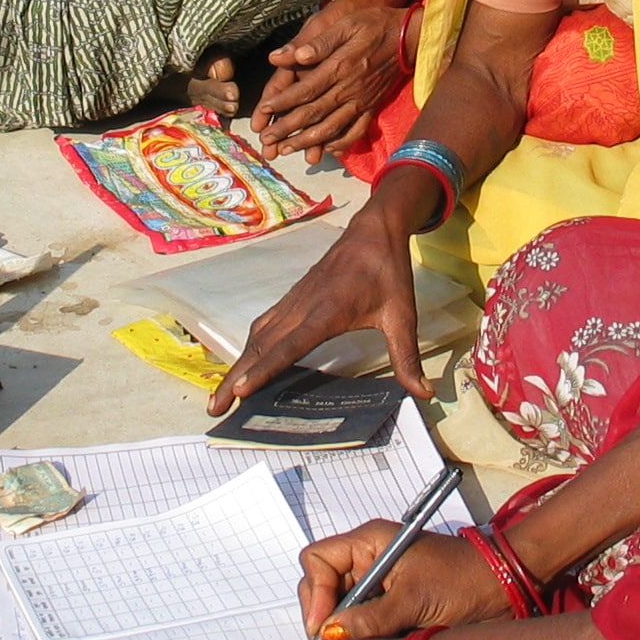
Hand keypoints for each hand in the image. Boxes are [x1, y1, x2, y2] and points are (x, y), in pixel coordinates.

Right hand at [207, 201, 428, 412]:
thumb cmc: (387, 272)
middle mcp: (302, 307)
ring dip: (237, 364)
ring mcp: (293, 301)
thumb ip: (407, 356)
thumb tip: (423, 393)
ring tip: (222, 395)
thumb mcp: (402, 314)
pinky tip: (244, 363)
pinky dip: (249, 347)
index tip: (241, 389)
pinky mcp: (293, 299)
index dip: (264, 368)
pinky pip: (264, 325)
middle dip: (236, 377)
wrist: (372, 230)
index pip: (290, 346)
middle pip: (261, 346)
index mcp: (327, 311)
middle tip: (215, 408)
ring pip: (257, 336)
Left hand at [251, 0, 410, 161]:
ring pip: (330, 128)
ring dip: (307, 141)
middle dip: (287, 129)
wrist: (410, 37)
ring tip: (287, 150)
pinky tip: (327, 151)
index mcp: (339, 67)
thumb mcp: (345, 24)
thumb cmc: (374, 25)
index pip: (303, 90)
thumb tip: (287, 55)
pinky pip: (355, 131)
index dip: (281, 102)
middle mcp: (349, 90)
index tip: (262, 111)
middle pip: (312, 114)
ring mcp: (362, 101)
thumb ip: (317, 43)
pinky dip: (340, 144)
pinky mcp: (372, 107)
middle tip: (266, 141)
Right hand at [299, 522, 514, 639]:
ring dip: (344, 633)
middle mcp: (368, 562)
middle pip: (323, 587)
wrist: (505, 590)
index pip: (318, 559)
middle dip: (325, 616)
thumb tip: (330, 634)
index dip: (315, 592)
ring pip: (340, 611)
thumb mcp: (415, 598)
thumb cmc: (464, 580)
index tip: (324, 626)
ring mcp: (378, 587)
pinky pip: (361, 626)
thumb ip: (371, 617)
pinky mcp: (390, 610)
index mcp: (369, 544)